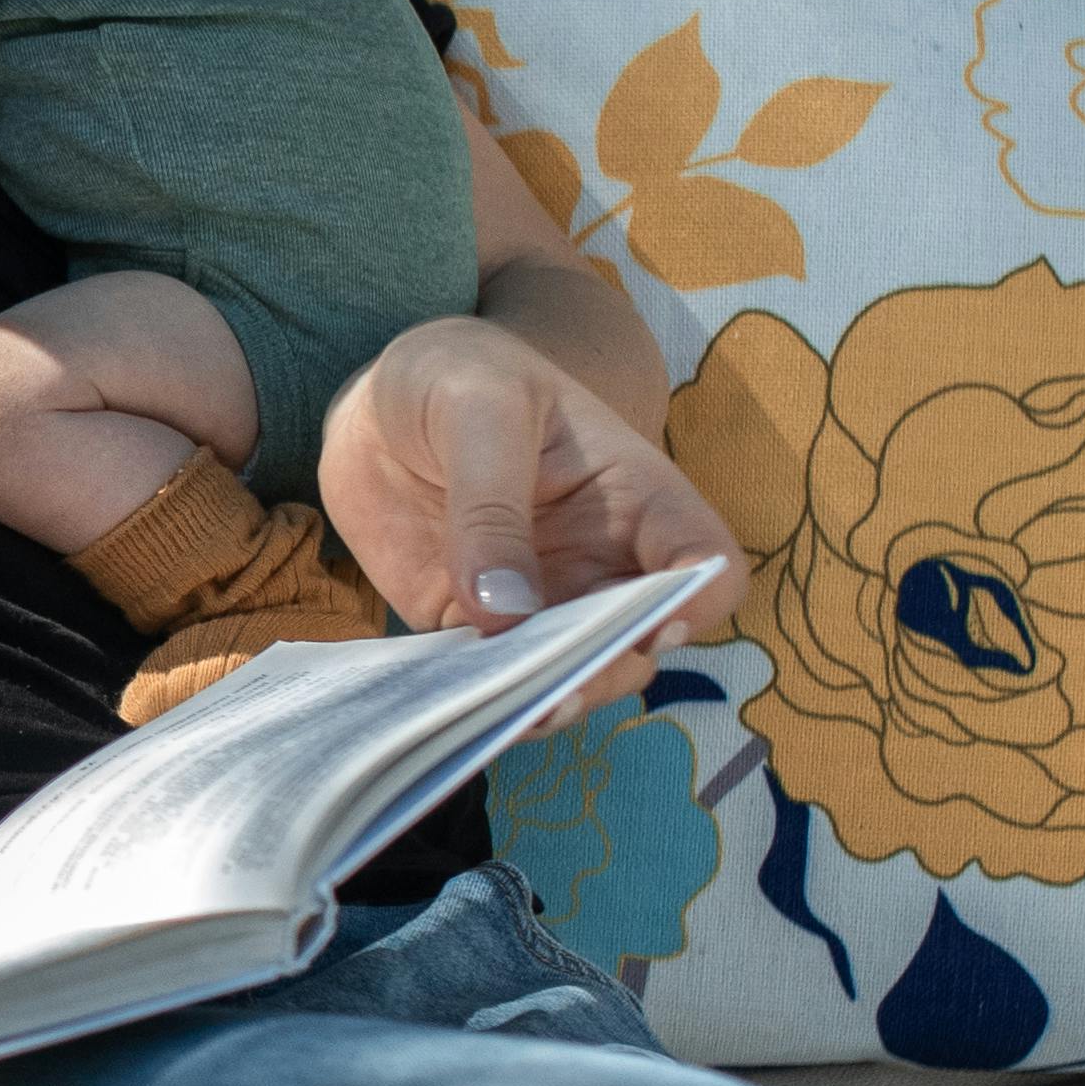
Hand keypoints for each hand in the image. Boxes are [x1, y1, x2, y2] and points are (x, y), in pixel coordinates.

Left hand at [317, 315, 743, 714]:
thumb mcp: (479, 408)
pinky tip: (443, 706)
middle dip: (605, 671)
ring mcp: (537, 604)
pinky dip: (471, 703)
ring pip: (566, 678)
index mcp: (634, 497)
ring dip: (540, 701)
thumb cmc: (456, 375)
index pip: (705, 560)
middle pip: (638, 642)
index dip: (697, 600)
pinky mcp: (470, 630)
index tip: (653, 622)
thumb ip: (490, 504)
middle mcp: (600, 562)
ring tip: (502, 710)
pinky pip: (485, 683)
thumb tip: (505, 614)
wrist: (380, 402)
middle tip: (556, 688)